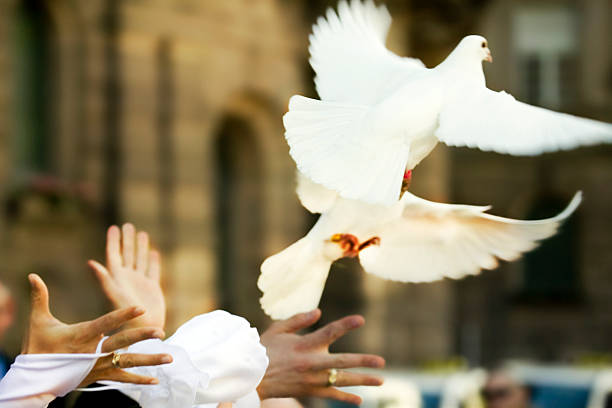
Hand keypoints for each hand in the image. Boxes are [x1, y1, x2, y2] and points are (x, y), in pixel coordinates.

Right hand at [23, 273, 172, 385]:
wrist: (36, 379)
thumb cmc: (38, 347)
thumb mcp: (39, 322)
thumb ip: (39, 298)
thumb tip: (32, 275)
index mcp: (82, 335)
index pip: (106, 321)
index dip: (123, 314)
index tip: (140, 306)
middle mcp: (94, 351)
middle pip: (122, 342)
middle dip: (142, 336)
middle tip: (160, 331)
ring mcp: (98, 365)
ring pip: (128, 362)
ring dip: (150, 360)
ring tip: (169, 357)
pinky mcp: (100, 376)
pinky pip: (123, 378)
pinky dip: (139, 380)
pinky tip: (155, 380)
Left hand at [88, 224, 165, 329]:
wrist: (144, 332)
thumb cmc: (126, 318)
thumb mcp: (113, 297)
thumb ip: (104, 280)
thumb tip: (91, 263)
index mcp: (117, 278)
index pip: (114, 255)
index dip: (113, 241)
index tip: (114, 227)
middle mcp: (128, 278)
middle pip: (127, 254)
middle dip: (127, 240)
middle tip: (127, 225)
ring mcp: (140, 283)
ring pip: (140, 260)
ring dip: (140, 247)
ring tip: (142, 233)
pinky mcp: (152, 288)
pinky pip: (153, 270)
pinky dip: (153, 261)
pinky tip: (153, 252)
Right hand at [257, 309, 384, 404]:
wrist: (252, 376)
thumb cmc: (264, 349)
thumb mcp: (278, 329)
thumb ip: (299, 320)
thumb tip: (319, 312)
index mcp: (303, 345)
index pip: (329, 332)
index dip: (345, 325)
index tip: (361, 320)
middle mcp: (310, 363)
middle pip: (342, 362)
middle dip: (363, 362)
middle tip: (381, 362)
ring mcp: (311, 379)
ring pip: (341, 380)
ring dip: (362, 381)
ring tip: (380, 380)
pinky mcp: (309, 391)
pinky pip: (331, 395)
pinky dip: (345, 398)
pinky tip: (359, 400)